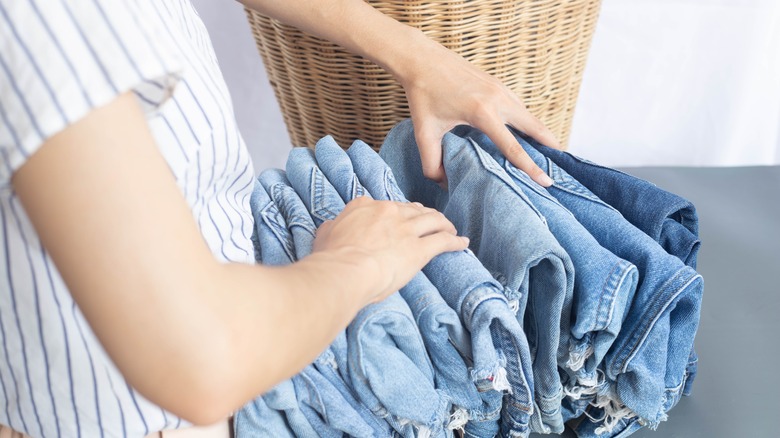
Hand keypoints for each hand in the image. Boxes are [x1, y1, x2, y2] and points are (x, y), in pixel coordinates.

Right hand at [312, 197, 467, 303]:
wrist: (344, 271)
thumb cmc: (331, 259)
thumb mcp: (324, 235)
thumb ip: (333, 228)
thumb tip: (332, 228)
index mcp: (364, 207)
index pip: (385, 205)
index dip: (396, 211)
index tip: (400, 217)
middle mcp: (388, 212)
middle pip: (412, 209)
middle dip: (423, 214)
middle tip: (431, 221)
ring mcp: (405, 229)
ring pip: (432, 220)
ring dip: (444, 224)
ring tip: (451, 229)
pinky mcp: (419, 249)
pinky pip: (443, 241)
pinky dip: (455, 241)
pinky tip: (462, 243)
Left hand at [399, 38, 558, 185]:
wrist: (422, 59)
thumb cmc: (422, 95)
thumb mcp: (424, 133)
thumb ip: (432, 163)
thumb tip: (444, 183)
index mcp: (482, 112)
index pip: (513, 147)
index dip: (531, 167)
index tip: (547, 182)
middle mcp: (498, 98)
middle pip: (535, 127)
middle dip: (550, 147)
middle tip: (559, 169)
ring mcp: (501, 88)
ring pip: (529, 116)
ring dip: (541, 134)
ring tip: (548, 154)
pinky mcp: (498, 84)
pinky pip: (520, 107)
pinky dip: (528, 122)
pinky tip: (527, 134)